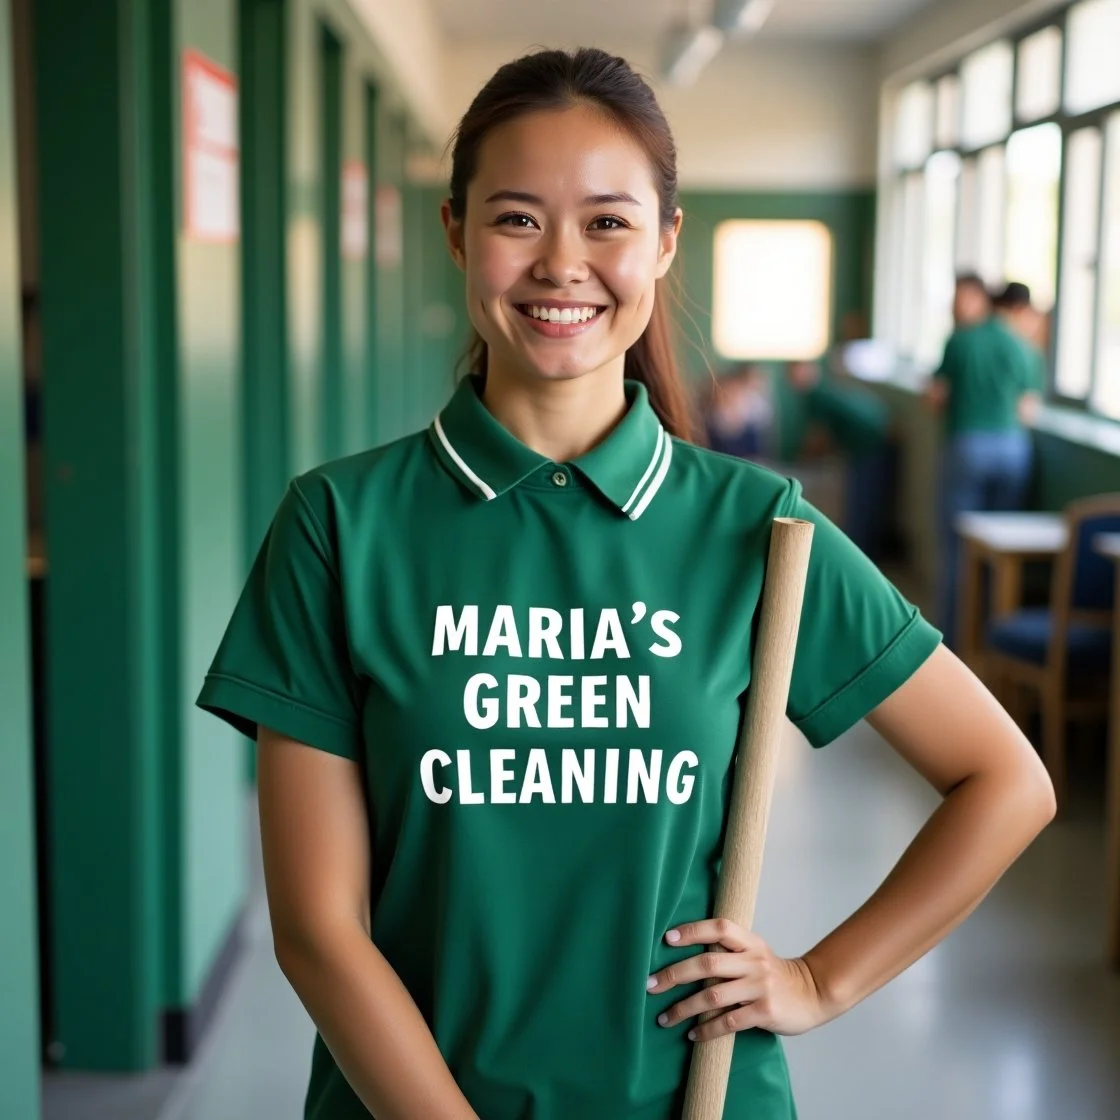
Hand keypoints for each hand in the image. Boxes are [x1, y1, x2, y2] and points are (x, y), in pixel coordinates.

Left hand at [647, 919, 831, 1041]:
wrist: (813, 993)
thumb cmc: (774, 974)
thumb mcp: (755, 952)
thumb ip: (729, 950)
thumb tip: (685, 954)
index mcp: (750, 942)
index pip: (719, 928)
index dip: (693, 930)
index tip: (667, 938)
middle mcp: (754, 961)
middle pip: (708, 963)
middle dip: (674, 974)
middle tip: (650, 985)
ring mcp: (760, 986)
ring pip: (713, 996)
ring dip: (684, 1008)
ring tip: (664, 1017)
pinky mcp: (765, 1012)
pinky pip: (729, 1022)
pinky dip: (707, 1029)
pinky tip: (692, 1034)